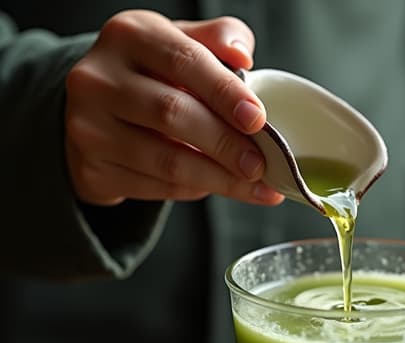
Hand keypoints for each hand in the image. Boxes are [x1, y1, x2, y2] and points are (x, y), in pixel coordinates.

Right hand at [64, 10, 283, 205]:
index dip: (225, 93)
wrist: (95, 109)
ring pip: (166, 161)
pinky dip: (196, 189)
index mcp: (128, 36)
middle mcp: (98, 79)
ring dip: (219, 178)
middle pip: (172, 114)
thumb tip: (242, 56)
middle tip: (261, 164)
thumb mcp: (181, 43)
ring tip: (255, 185)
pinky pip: (156, 187)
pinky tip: (219, 186)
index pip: (184, 62)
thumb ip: (217, 39)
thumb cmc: (152, 73)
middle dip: (225, 144)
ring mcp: (88, 128)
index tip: (257, 119)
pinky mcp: (92, 170)